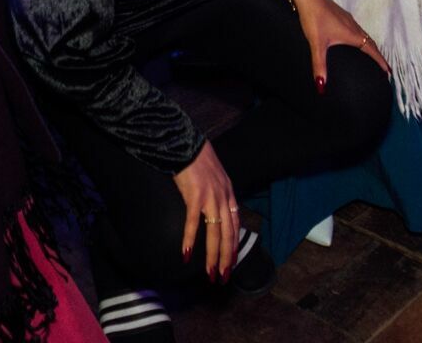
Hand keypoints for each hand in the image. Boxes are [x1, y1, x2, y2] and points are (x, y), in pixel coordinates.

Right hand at [173, 141, 239, 281]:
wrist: (186, 143)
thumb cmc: (196, 160)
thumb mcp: (214, 178)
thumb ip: (216, 195)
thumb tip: (214, 212)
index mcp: (228, 194)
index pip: (235, 226)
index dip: (233, 246)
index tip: (231, 264)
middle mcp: (223, 197)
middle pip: (228, 234)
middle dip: (226, 259)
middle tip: (223, 278)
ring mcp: (210, 197)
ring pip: (215, 233)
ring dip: (213, 257)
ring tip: (211, 274)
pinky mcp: (195, 195)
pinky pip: (194, 223)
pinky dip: (191, 240)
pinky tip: (187, 255)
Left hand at [284, 0, 388, 86]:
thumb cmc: (313, 17)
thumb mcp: (316, 44)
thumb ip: (319, 65)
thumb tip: (321, 87)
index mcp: (352, 34)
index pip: (372, 50)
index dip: (380, 61)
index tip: (389, 72)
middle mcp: (353, 26)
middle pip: (370, 43)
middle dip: (378, 56)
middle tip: (383, 68)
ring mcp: (347, 19)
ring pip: (364, 35)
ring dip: (370, 46)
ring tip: (371, 56)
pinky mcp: (340, 15)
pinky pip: (356, 29)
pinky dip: (361, 38)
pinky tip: (351, 40)